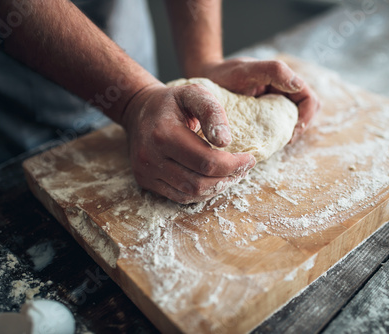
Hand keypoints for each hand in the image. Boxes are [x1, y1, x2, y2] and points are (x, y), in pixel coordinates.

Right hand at [121, 82, 255, 203]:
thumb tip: (225, 141)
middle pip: (199, 182)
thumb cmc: (172, 102)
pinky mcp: (145, 181)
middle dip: (228, 178)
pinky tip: (213, 180)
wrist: (139, 109)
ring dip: (216, 188)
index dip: (234, 164)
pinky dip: (201, 192)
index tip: (250, 158)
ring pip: (190, 194)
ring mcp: (145, 171)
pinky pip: (179, 196)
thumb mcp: (194, 94)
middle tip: (243, 168)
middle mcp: (150, 156)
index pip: (207, 161)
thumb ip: (212, 112)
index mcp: (163, 134)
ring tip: (231, 175)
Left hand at [192, 57, 320, 141]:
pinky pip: (277, 130)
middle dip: (299, 128)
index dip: (306, 117)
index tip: (292, 131)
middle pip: (305, 114)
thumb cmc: (224, 74)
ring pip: (293, 123)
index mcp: (284, 80)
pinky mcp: (263, 118)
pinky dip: (274, 137)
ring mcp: (273, 106)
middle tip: (283, 141)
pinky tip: (261, 143)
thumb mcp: (246, 70)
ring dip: (287, 134)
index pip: (310, 100)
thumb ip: (274, 71)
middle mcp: (282, 93)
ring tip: (272, 143)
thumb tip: (297, 85)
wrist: (204, 81)